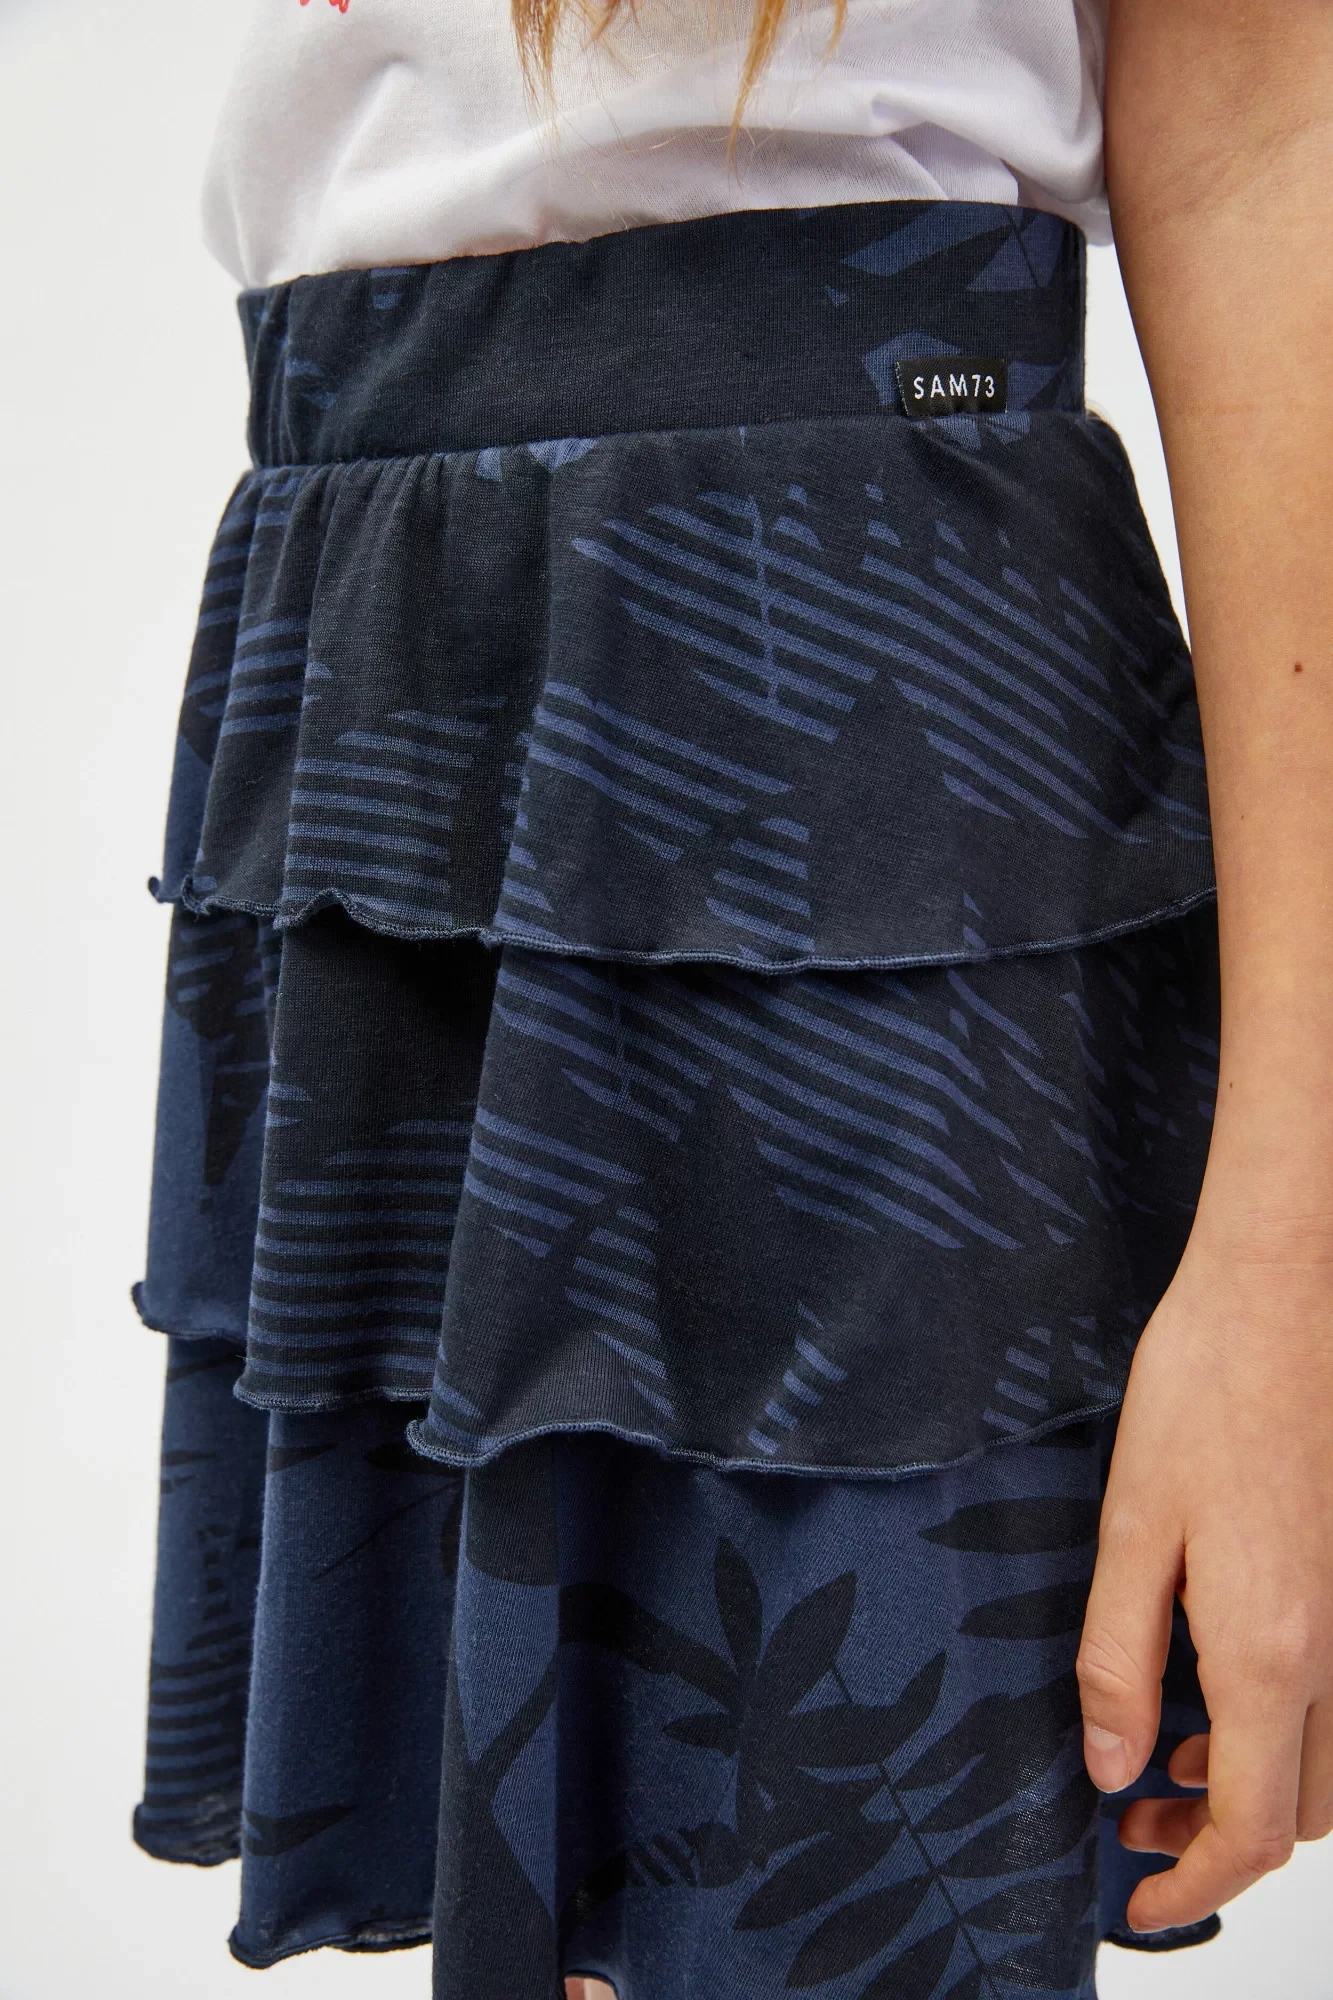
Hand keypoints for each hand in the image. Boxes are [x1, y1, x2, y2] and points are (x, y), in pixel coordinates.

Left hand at [1077, 1222, 1332, 1931]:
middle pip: (1302, 1810)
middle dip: (1221, 1839)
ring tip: (1164, 1751)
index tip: (1136, 1899)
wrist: (1284, 1300)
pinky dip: (1279, 1724)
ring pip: (1329, 1758)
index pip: (1253, 1826)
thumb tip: (1114, 1769)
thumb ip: (1119, 1659)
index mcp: (1272, 1652)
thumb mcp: (1131, 1528)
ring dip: (1253, 1783)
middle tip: (1136, 1815)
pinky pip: (1332, 1693)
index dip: (1195, 1881)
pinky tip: (1209, 1678)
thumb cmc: (1205, 1392)